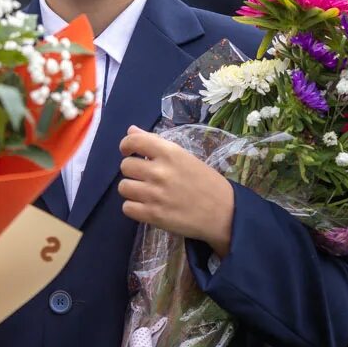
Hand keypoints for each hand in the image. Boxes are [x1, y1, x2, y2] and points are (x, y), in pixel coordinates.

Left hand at [118, 126, 234, 256]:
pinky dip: (134, 208)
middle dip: (132, 171)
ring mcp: (154, 194)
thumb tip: (131, 130)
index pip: (133, 141)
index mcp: (169, 153)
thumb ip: (155, 143)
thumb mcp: (183, 156)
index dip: (126, 145)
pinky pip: (127, 208)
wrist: (224, 212)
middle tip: (145, 176)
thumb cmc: (205, 182)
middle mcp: (159, 172)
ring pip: (123, 187)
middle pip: (125, 166)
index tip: (129, 152)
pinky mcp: (153, 215)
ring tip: (146, 192)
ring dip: (132, 190)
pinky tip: (146, 206)